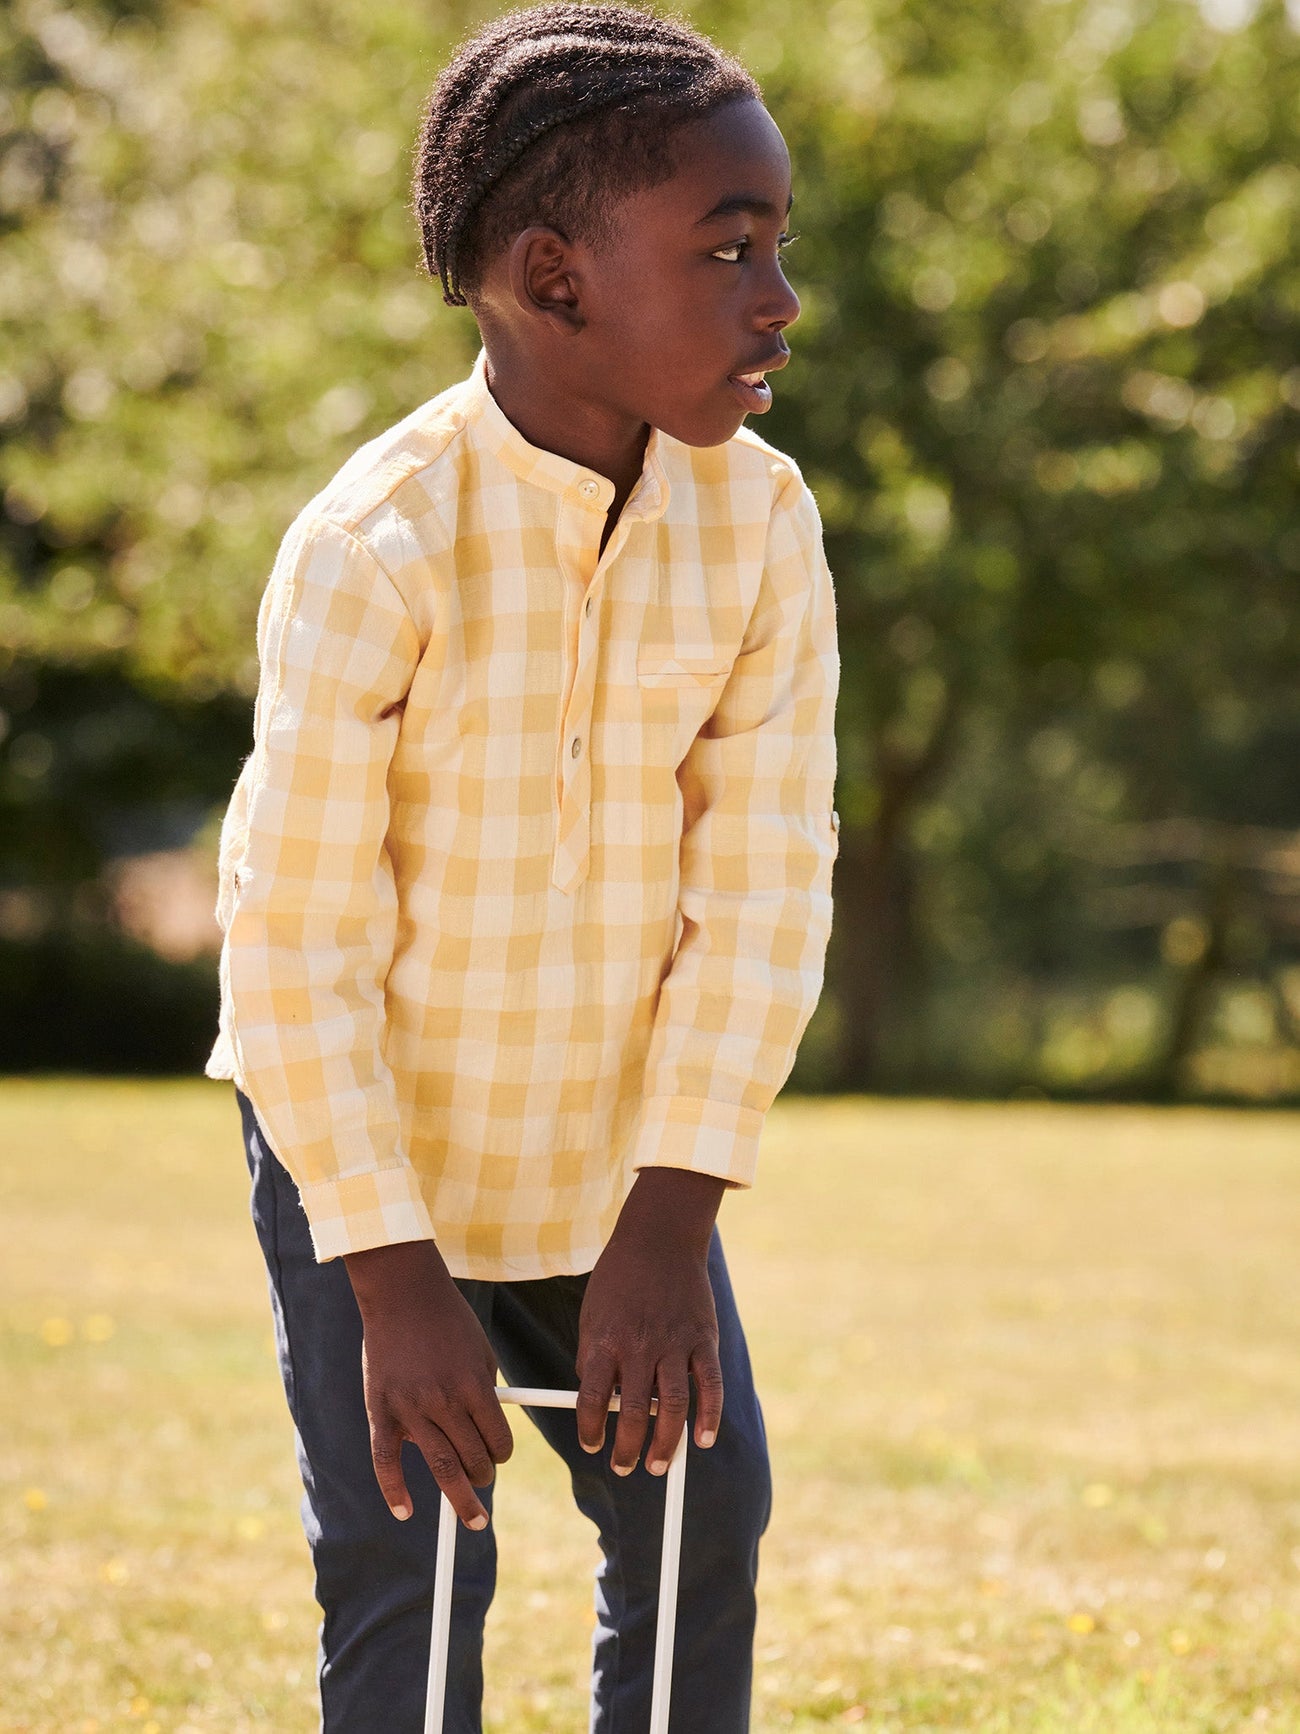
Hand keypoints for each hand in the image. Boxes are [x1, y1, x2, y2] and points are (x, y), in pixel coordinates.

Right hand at [343, 1240, 512, 1528]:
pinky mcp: (381, 1410)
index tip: (500, 1455)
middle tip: (483, 1479)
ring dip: (460, 1496)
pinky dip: (394, 1490)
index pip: (497, 1440)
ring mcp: (410, 1408)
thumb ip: (484, 1394)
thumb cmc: (449, 1322)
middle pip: (472, 1458)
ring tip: (473, 1518)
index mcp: (474, 1385)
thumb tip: (487, 1435)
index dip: (502, 1452)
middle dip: (483, 1474)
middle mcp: (444, 1401)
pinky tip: (404, 1512)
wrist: (403, 1294)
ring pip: (439, 1466)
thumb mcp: (480, 1353)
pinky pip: (386, 1460)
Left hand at [575, 1168, 726, 1476]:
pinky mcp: (703, 1338)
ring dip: (666, 1443)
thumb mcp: (592, 1314)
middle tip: (624, 1467)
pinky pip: (709, 1385)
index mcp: (606, 1340)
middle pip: (634, 1412)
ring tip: (658, 1466)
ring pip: (673, 1406)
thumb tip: (597, 1400)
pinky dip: (709, 1416)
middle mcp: (640, 1346)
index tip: (592, 1446)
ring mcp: (675, 1343)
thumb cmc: (620, 1279)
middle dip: (628, 1448)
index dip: (590, 1429)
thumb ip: (593, 1356)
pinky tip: (703, 1440)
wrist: (659, 1238)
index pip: (593, 1399)